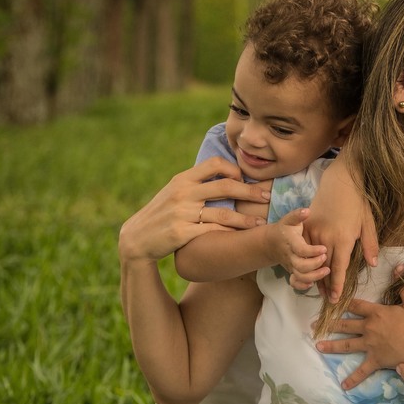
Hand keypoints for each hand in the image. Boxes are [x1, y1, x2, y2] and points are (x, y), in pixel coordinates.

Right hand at [119, 157, 269, 263]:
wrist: (137, 239)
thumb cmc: (162, 215)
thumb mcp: (174, 193)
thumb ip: (196, 184)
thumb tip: (224, 174)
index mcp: (182, 180)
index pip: (214, 164)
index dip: (234, 169)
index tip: (246, 179)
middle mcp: (182, 193)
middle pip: (225, 186)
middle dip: (250, 191)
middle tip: (267, 196)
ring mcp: (181, 213)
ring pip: (223, 214)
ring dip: (245, 219)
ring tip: (260, 223)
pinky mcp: (181, 233)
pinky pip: (212, 232)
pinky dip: (229, 234)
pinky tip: (242, 237)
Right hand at [264, 208, 329, 287]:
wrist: (272, 242)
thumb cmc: (285, 229)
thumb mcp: (290, 219)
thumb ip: (298, 215)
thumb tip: (307, 210)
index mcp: (290, 242)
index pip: (301, 250)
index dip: (312, 252)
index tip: (324, 249)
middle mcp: (290, 256)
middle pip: (300, 266)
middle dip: (314, 265)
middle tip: (326, 259)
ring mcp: (291, 265)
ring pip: (300, 276)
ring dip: (314, 277)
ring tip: (327, 271)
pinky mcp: (292, 272)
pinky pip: (295, 283)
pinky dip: (303, 285)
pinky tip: (314, 282)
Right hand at [303, 157, 378, 302]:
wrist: (339, 181)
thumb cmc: (358, 202)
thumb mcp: (368, 223)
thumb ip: (370, 245)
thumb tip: (374, 264)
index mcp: (343, 239)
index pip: (338, 269)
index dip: (336, 285)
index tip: (335, 298)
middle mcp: (325, 238)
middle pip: (324, 267)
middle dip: (325, 285)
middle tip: (327, 301)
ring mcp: (313, 231)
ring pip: (312, 259)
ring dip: (314, 275)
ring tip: (317, 290)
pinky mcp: (306, 225)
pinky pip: (305, 246)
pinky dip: (306, 259)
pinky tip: (308, 268)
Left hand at [315, 273, 403, 387]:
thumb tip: (400, 266)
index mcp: (376, 313)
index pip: (356, 305)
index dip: (344, 302)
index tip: (331, 301)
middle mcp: (368, 328)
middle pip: (345, 324)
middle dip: (329, 323)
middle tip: (314, 324)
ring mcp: (369, 345)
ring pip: (346, 344)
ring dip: (331, 345)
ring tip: (318, 346)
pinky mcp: (374, 360)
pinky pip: (362, 371)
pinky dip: (353, 379)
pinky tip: (343, 386)